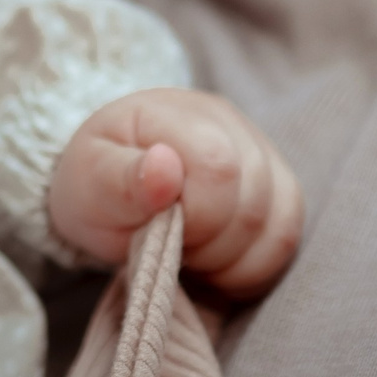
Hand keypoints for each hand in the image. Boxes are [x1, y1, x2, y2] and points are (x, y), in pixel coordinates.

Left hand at [46, 88, 302, 295]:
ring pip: (281, 219)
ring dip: (234, 258)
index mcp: (176, 112)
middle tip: (172, 245)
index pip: (219, 168)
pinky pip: (288, 234)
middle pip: (254, 200)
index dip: (197, 217)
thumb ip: (123, 180)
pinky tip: (217, 262)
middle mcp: (228, 122)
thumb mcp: (89, 184)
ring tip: (191, 253)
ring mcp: (259, 150)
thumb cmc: (96, 185)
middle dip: (211, 244)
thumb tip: (165, 167)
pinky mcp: (275, 184)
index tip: (161, 230)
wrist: (108, 186)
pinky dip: (255, 264)